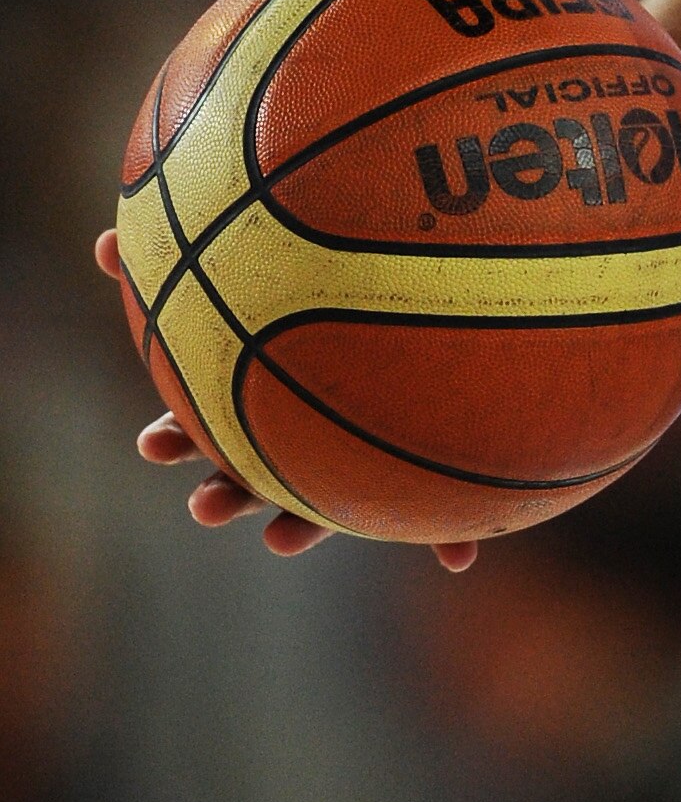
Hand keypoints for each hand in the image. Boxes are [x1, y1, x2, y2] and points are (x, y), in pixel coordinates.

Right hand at [94, 231, 479, 571]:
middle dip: (224, 497)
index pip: (206, 429)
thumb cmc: (336, 299)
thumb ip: (182, 259)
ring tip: (282, 543)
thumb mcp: (260, 280)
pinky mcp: (415, 489)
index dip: (177, 440)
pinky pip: (436, 524)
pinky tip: (462, 560)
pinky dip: (452, 542)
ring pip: (317, 512)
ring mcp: (342, 468)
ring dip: (302, 532)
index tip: (151, 446)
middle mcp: (291, 443)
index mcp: (256, 402)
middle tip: (205, 507)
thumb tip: (97, 242)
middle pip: (248, 479)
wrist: (437, 329)